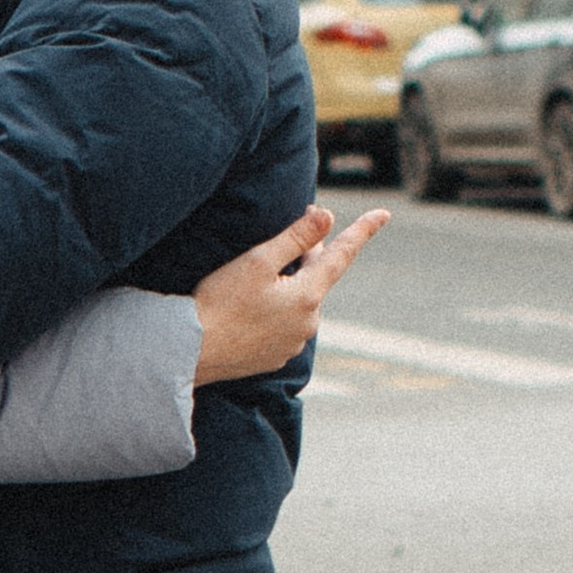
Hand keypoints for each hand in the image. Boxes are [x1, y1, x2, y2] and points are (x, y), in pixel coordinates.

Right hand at [191, 203, 388, 385]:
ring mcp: (292, 345)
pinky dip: (274, 312)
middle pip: (315, 279)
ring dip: (288, 287)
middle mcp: (308, 324)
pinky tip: (247, 309)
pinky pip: (283, 327)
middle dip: (305, 257)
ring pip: (299, 304)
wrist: (187, 351)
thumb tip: (327, 215)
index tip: (384, 213)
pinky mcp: (273, 359)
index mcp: (308, 297)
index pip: (342, 255)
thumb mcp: (257, 261)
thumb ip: (295, 238)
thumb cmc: (219, 301)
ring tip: (254, 281)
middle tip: (282, 239)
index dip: (363, 231)